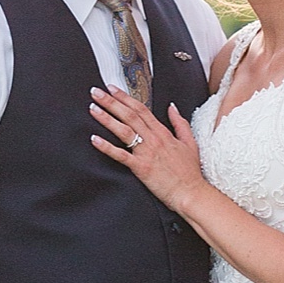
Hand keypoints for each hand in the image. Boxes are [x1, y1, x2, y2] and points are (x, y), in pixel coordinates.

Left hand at [89, 86, 206, 213]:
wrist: (190, 193)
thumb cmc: (190, 172)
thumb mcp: (190, 142)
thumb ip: (179, 123)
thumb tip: (172, 107)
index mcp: (162, 132)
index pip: (141, 109)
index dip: (125, 97)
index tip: (112, 89)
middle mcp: (153, 139)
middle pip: (129, 115)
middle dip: (111, 102)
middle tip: (96, 92)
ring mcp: (146, 153)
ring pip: (123, 130)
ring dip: (106, 118)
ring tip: (93, 108)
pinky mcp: (141, 168)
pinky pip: (121, 155)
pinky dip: (107, 147)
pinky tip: (94, 139)